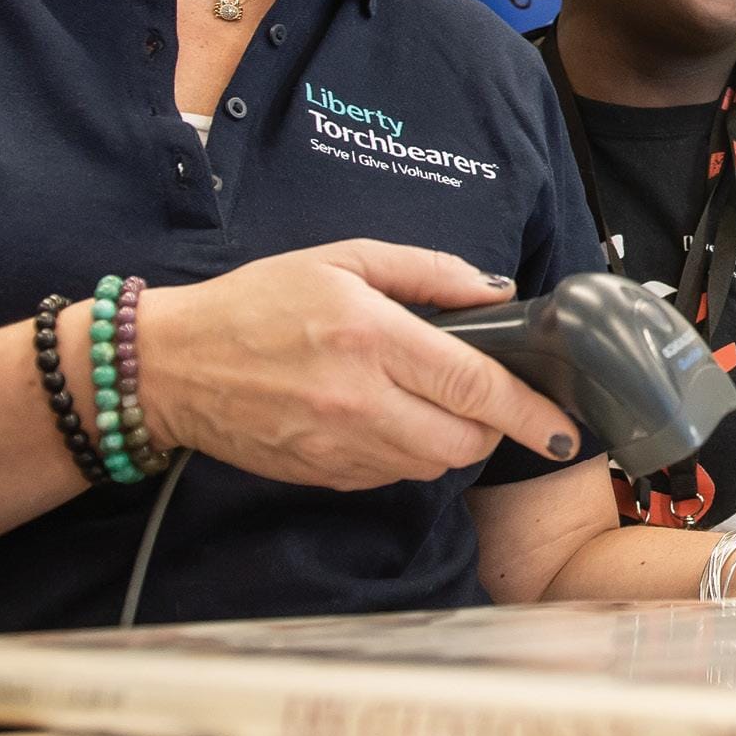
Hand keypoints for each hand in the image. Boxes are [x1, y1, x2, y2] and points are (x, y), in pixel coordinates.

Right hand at [142, 241, 579, 491]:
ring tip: (426, 400)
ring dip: (451, 440)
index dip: (530, 413)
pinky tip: (385, 418)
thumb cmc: (256, 303)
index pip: (474, 386)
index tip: (565, 430)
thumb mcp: (343, 260)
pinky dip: (408, 453)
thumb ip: (428, 273)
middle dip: (493, 426)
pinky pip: (392, 475)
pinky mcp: (322, 475)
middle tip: (483, 396)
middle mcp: (358, 400)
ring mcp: (338, 446)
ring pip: (433, 464)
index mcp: (370, 337)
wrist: (170, 366)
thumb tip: (497, 291)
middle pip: (466, 440)